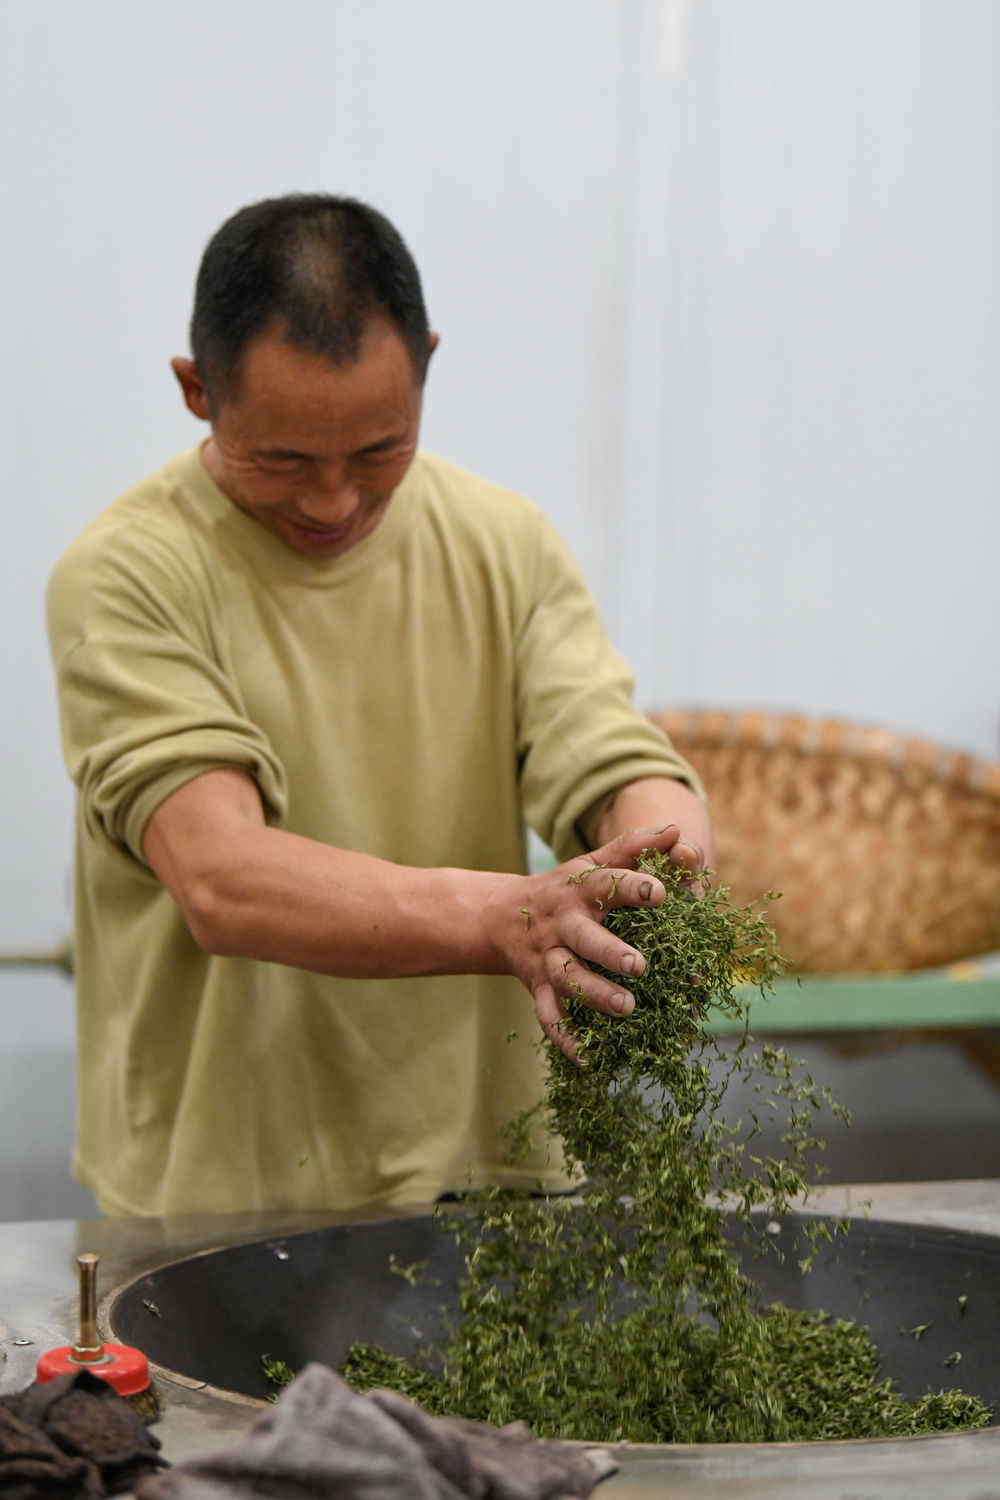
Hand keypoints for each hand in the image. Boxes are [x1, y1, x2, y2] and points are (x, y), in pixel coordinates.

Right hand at [498, 825, 705, 1059]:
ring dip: (594, 995)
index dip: (634, 887)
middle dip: (610, 952)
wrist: (500, 918)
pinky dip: (566, 1040)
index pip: (608, 884)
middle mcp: (563, 925)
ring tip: (626, 1007)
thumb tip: (675, 829)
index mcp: (581, 891)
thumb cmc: (563, 889)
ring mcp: (548, 959)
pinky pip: (549, 1018)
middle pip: (584, 939)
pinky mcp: (538, 988)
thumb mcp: (592, 863)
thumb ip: (633, 846)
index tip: (663, 892)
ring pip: (568, 979)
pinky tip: (590, 1058)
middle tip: (639, 966)